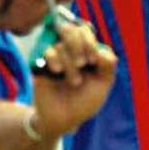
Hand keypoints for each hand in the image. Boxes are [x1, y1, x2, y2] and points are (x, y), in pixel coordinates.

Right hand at [31, 17, 117, 139]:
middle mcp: (68, 50)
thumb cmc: (84, 102)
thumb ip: (108, 65)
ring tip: (73, 82)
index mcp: (85, 51)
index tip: (93, 61)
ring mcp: (54, 55)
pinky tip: (57, 72)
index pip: (84, 31)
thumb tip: (101, 51)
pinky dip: (54, 60)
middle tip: (83, 64)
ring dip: (70, 65)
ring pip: (61, 45)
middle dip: (78, 45)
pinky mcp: (40, 62)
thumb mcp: (102, 84)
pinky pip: (47, 50)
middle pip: (71, 30)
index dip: (89, 42)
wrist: (63, 120)